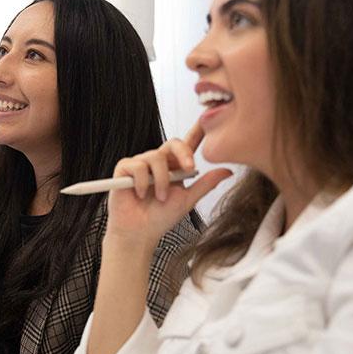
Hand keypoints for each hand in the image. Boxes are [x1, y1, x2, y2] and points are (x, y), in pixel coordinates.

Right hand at [106, 122, 232, 246]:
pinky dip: (141, 182)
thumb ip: (205, 184)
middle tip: (190, 168)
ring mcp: (140, 164)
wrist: (139, 233)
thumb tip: (228, 171)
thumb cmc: (160, 218)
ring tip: (160, 198)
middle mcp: (158, 162)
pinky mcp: (124, 169)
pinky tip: (140, 194)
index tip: (207, 119)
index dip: (197, 131)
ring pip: (155, 157)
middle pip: (172, 144)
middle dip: (183, 153)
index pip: (187, 145)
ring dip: (161, 180)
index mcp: (174, 167)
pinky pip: (137, 166)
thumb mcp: (187, 200)